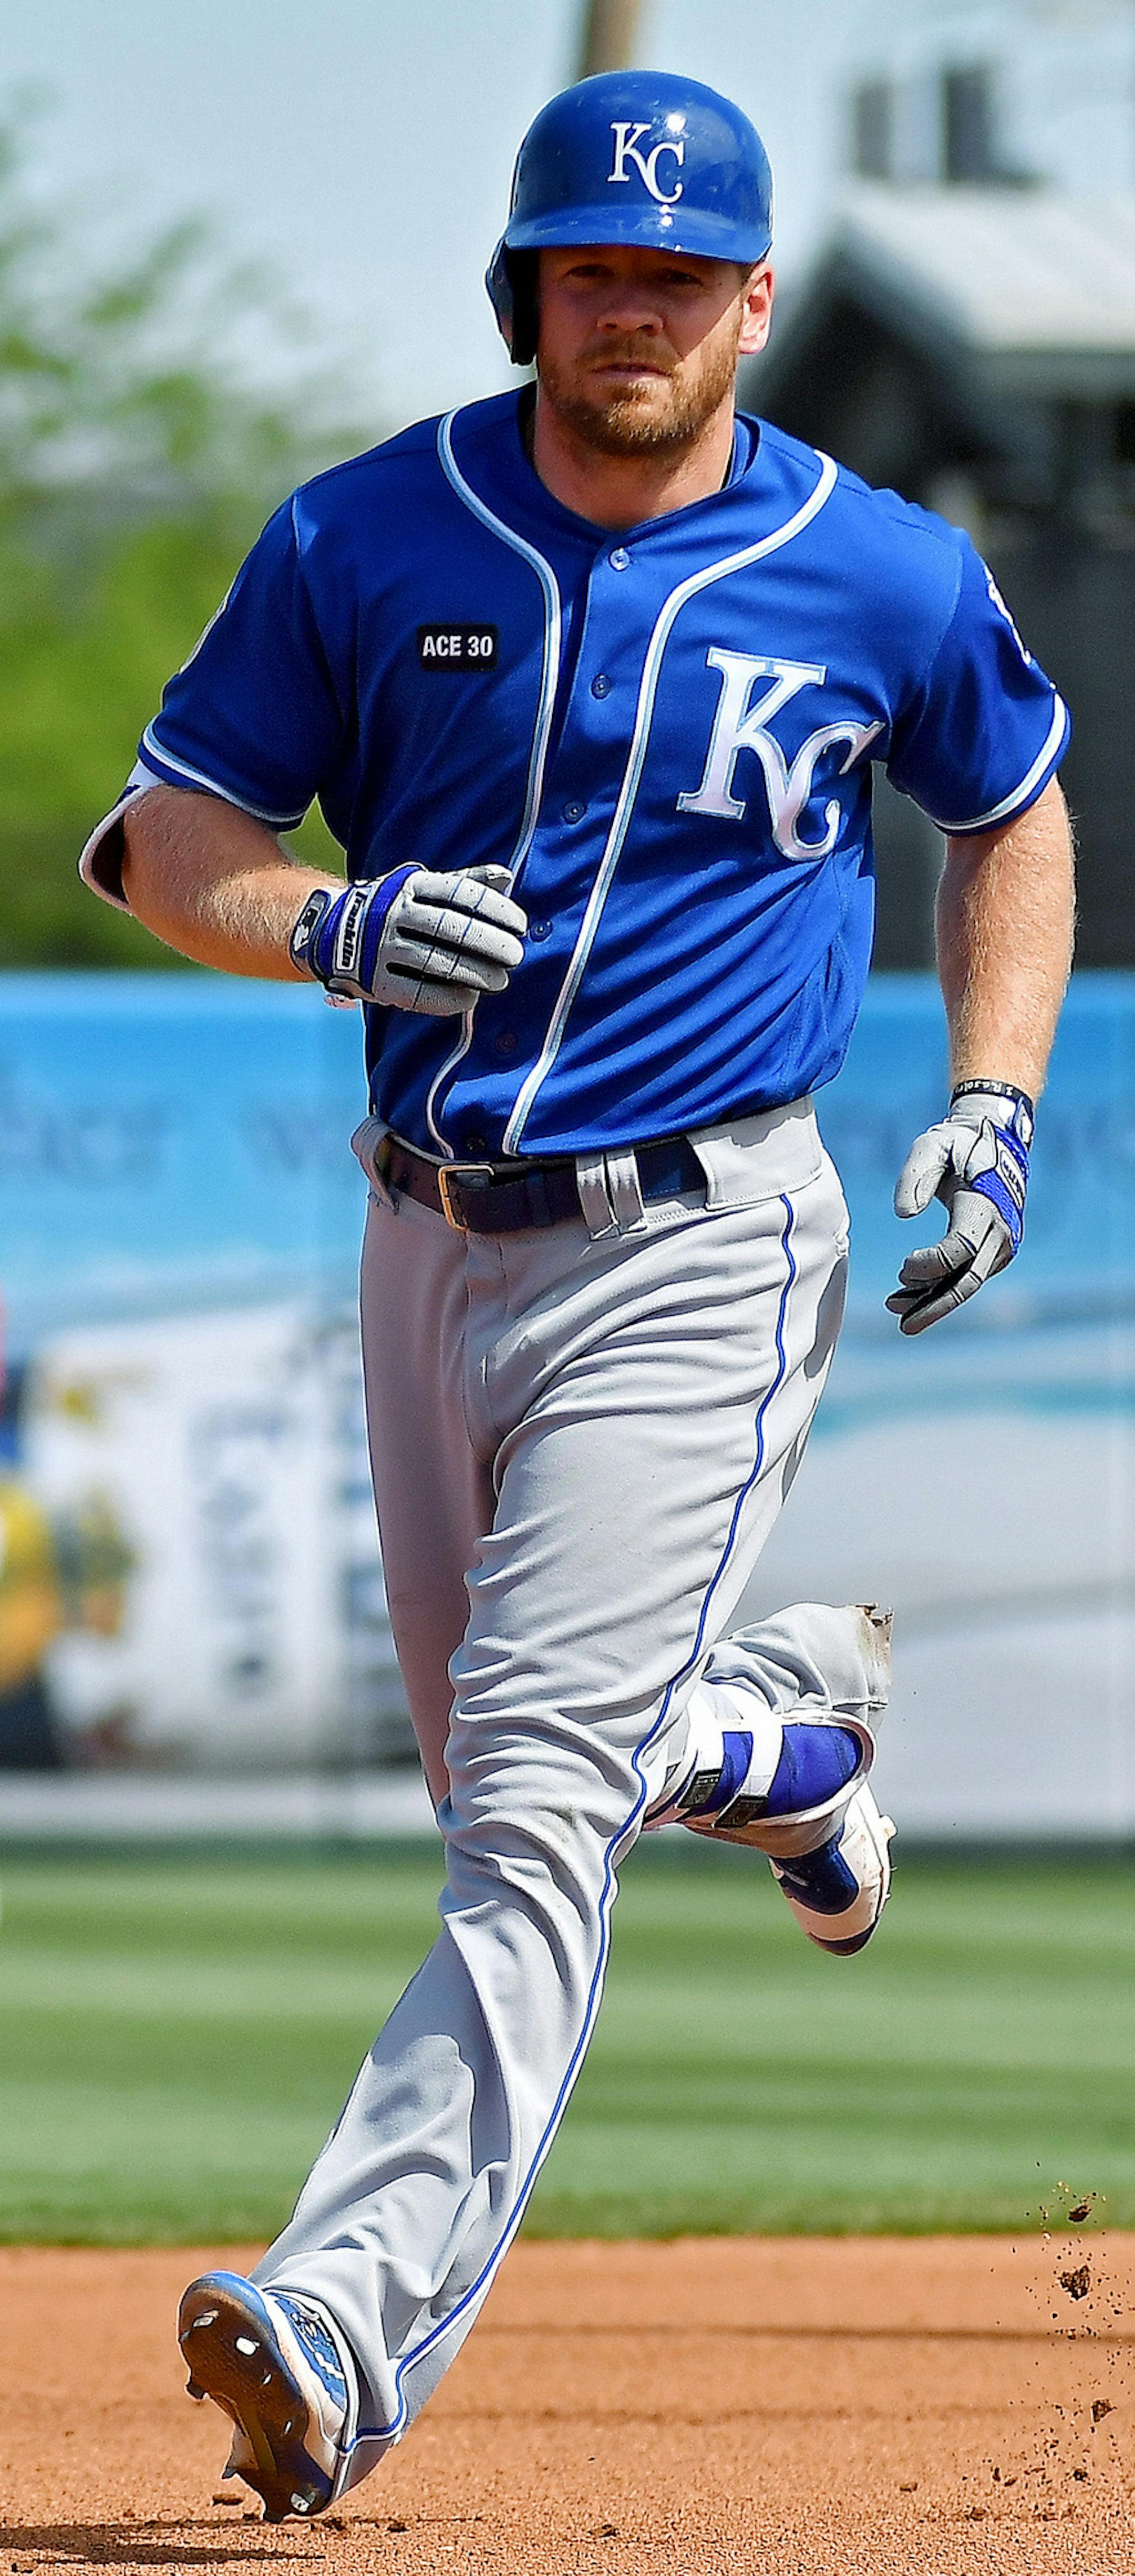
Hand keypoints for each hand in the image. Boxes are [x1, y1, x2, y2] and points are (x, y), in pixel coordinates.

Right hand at [290, 863, 526, 1013]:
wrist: (332, 931)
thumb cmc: (395, 907)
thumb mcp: (423, 886)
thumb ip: (464, 883)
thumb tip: (506, 877)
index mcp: (410, 885)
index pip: (458, 893)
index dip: (493, 909)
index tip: (520, 925)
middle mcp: (393, 913)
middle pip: (448, 927)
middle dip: (487, 942)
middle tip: (516, 956)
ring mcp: (380, 947)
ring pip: (434, 961)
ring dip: (472, 972)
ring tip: (500, 981)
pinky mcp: (374, 980)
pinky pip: (414, 992)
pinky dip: (445, 998)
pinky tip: (469, 1000)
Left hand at [886, 1082, 1032, 1335]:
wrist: (994, 1140)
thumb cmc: (957, 1143)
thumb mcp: (931, 1147)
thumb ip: (914, 1175)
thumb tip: (903, 1215)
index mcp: (984, 1206)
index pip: (960, 1249)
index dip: (930, 1265)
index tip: (902, 1266)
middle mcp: (1000, 1231)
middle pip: (967, 1280)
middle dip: (934, 1305)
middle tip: (902, 1324)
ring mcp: (1002, 1244)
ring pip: (967, 1283)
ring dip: (932, 1300)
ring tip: (894, 1306)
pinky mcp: (995, 1251)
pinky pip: (968, 1275)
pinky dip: (940, 1287)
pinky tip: (910, 1294)